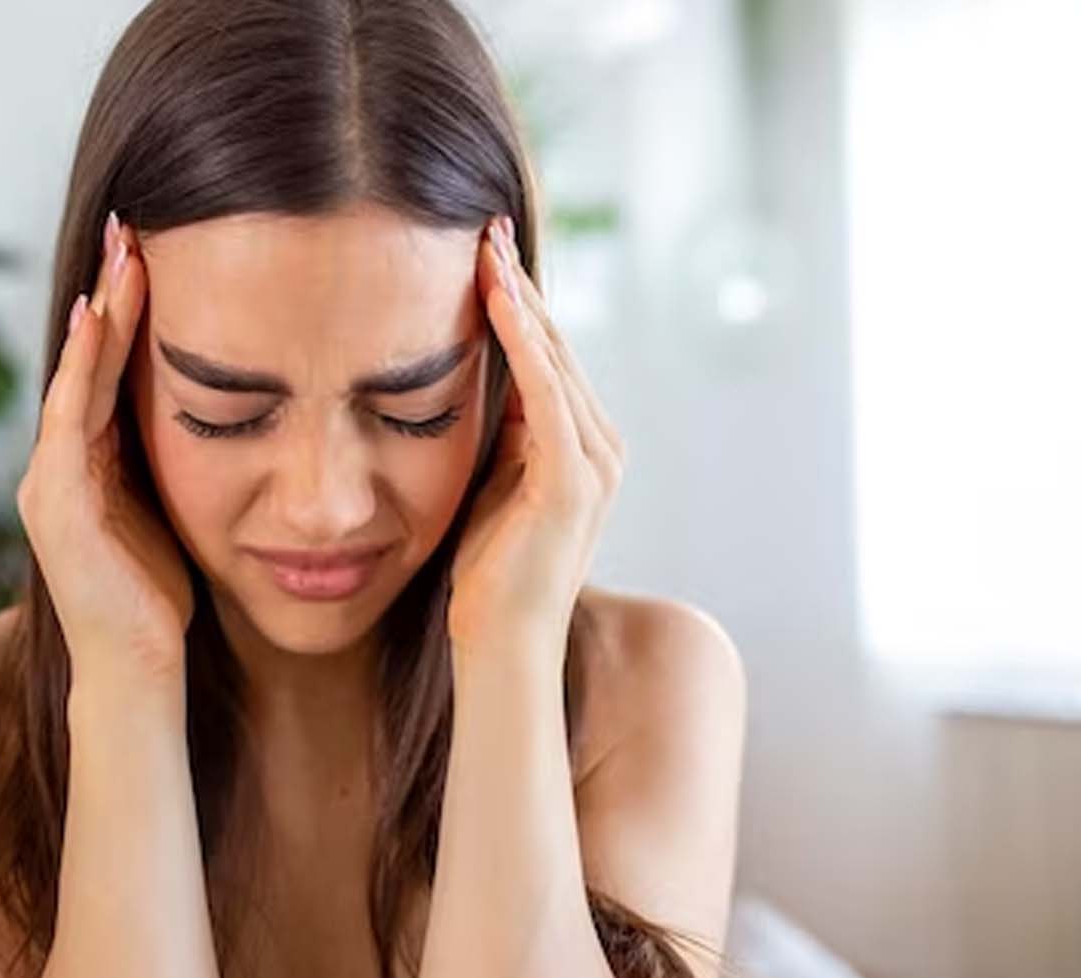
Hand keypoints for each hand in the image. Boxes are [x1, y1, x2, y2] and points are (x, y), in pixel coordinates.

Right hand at [16, 211, 192, 682]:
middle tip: (129, 224)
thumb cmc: (160, 604)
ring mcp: (50, 481)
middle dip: (109, 291)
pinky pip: (70, 415)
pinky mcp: (58, 502)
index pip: (108, 370)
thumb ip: (179, 469)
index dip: (127, 310)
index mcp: (88, 466)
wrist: (137, 673)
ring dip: (98, 311)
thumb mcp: (175, 516)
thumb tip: (224, 423)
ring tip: (118, 252)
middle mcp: (58, 465)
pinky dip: (83, 363)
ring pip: (77, 375)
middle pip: (87, 359)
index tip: (151, 250)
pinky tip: (98, 316)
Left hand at [448, 216, 625, 655]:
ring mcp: (594, 464)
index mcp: (582, 447)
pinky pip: (548, 392)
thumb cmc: (487, 578)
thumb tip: (480, 383)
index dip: (518, 301)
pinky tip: (497, 298)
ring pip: (555, 359)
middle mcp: (601, 448)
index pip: (548, 357)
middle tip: (483, 226)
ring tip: (484, 245)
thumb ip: (501, 436)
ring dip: (520, 299)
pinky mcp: (574, 481)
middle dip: (520, 284)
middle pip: (557, 346)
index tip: (481, 250)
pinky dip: (524, 341)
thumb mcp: (491, 485)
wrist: (500, 648)